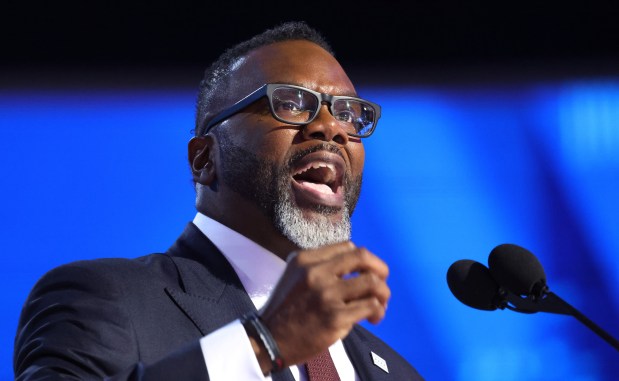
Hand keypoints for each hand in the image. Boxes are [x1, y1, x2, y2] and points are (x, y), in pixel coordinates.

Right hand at [255, 241, 389, 369]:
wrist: (269, 340)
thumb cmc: (286, 310)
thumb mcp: (295, 276)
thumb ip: (320, 267)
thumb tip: (356, 267)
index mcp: (306, 259)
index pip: (347, 247)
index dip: (363, 260)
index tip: (365, 272)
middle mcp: (316, 272)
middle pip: (363, 257)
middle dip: (380, 268)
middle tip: (382, 282)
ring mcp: (326, 294)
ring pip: (372, 282)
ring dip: (383, 293)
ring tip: (380, 305)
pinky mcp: (335, 317)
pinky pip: (371, 306)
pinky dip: (378, 311)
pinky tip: (373, 318)